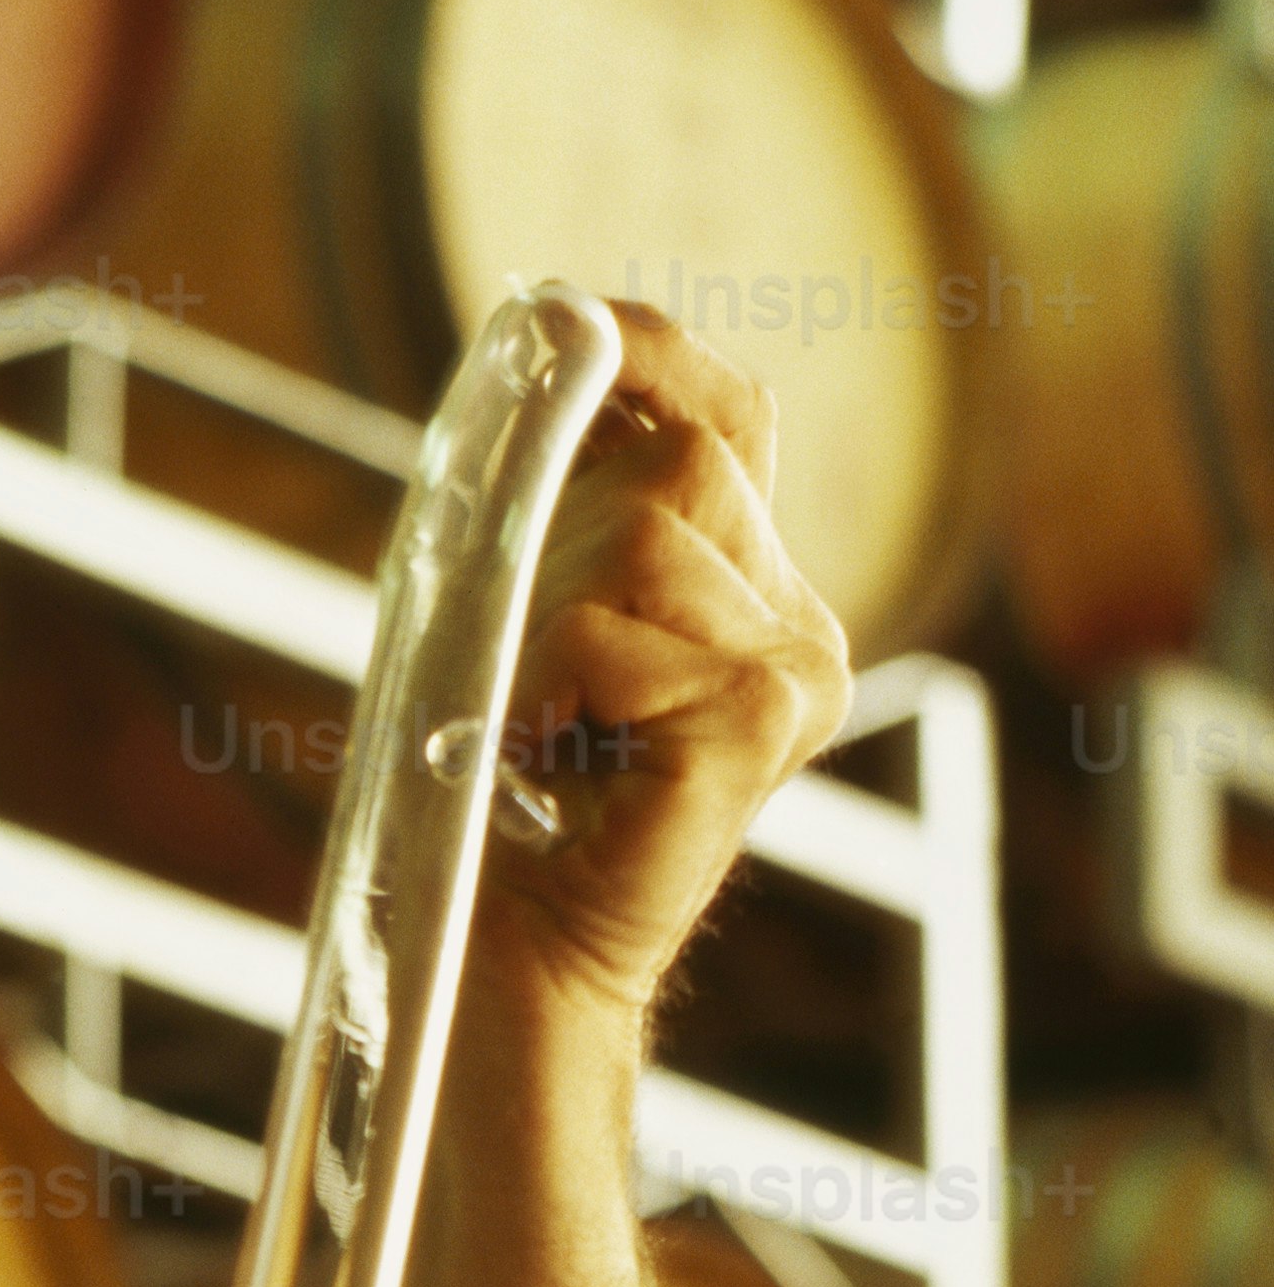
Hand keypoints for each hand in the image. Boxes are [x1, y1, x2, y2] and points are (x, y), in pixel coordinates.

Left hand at [462, 297, 853, 1044]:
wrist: (506, 966)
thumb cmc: (489, 813)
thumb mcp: (507, 629)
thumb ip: (551, 513)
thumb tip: (544, 341)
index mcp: (746, 589)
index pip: (731, 415)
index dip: (655, 353)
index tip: (570, 320)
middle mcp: (794, 619)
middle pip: (682, 461)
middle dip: (560, 544)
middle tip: (522, 677)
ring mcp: (798, 668)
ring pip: (648, 535)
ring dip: (542, 626)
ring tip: (537, 731)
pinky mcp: (767, 718)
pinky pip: (615, 628)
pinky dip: (546, 687)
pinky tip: (550, 762)